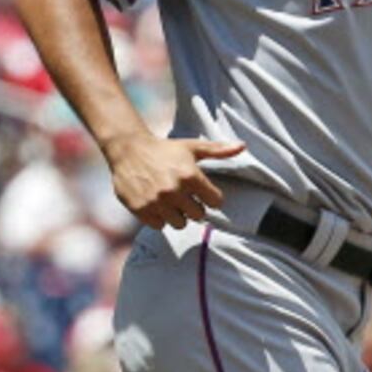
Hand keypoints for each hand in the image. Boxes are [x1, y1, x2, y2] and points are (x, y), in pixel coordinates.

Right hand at [106, 134, 242, 229]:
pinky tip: (156, 202)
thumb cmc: (165, 149)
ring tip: (170, 200)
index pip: (215, 202)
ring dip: (177, 214)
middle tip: (184, 196)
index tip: (202, 192)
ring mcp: (157, 202)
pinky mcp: (141, 209)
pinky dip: (159, 217)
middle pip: (198, 216)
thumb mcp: (193, 147)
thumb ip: (219, 150)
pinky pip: (159, 225)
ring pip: (179, 224)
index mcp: (190, 176)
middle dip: (194, 207)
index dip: (211, 197)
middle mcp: (174, 191)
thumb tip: (243, 146)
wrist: (129, 149)